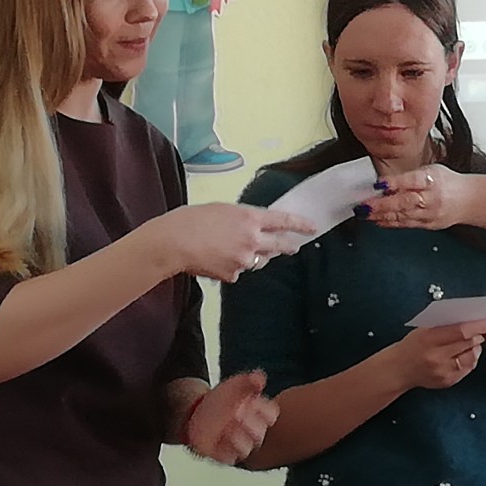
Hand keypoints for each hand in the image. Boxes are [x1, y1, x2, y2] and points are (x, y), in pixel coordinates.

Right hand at [143, 203, 314, 282]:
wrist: (173, 242)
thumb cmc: (192, 220)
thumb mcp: (222, 210)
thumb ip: (243, 219)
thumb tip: (252, 228)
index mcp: (250, 218)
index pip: (283, 221)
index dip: (300, 225)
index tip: (312, 228)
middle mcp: (252, 239)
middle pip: (278, 245)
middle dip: (288, 246)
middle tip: (293, 247)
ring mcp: (244, 259)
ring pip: (258, 260)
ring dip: (253, 256)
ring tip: (230, 248)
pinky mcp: (233, 274)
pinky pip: (238, 271)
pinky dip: (231, 267)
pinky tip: (215, 259)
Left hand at [184, 372, 277, 464]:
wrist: (199, 413)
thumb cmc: (223, 400)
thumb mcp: (235, 386)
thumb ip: (248, 382)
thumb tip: (259, 378)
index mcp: (258, 412)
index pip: (272, 414)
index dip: (263, 409)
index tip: (251, 401)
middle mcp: (251, 430)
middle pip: (259, 433)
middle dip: (249, 423)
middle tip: (237, 413)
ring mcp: (238, 444)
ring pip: (246, 448)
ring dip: (238, 438)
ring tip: (227, 428)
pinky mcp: (224, 455)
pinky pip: (228, 458)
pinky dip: (223, 449)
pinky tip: (217, 438)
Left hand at [361, 164, 465, 229]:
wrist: (469, 200)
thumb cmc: (447, 182)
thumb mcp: (430, 170)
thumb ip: (408, 176)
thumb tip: (383, 183)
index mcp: (432, 179)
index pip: (412, 180)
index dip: (394, 183)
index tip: (378, 184)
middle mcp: (431, 198)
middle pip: (405, 202)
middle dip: (382, 205)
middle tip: (363, 206)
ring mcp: (430, 214)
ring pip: (403, 216)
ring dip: (381, 215)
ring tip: (364, 214)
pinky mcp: (428, 225)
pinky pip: (406, 224)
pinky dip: (390, 223)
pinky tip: (377, 220)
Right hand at [391, 319, 485, 389]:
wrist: (399, 369)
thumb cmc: (412, 345)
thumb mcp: (423, 329)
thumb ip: (445, 325)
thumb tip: (469, 318)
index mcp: (429, 340)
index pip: (461, 331)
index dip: (478, 326)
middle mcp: (436, 357)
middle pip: (468, 344)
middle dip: (479, 335)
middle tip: (485, 329)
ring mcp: (443, 372)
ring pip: (471, 358)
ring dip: (476, 348)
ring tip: (473, 342)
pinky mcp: (447, 381)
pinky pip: (467, 369)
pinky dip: (470, 359)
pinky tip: (466, 353)